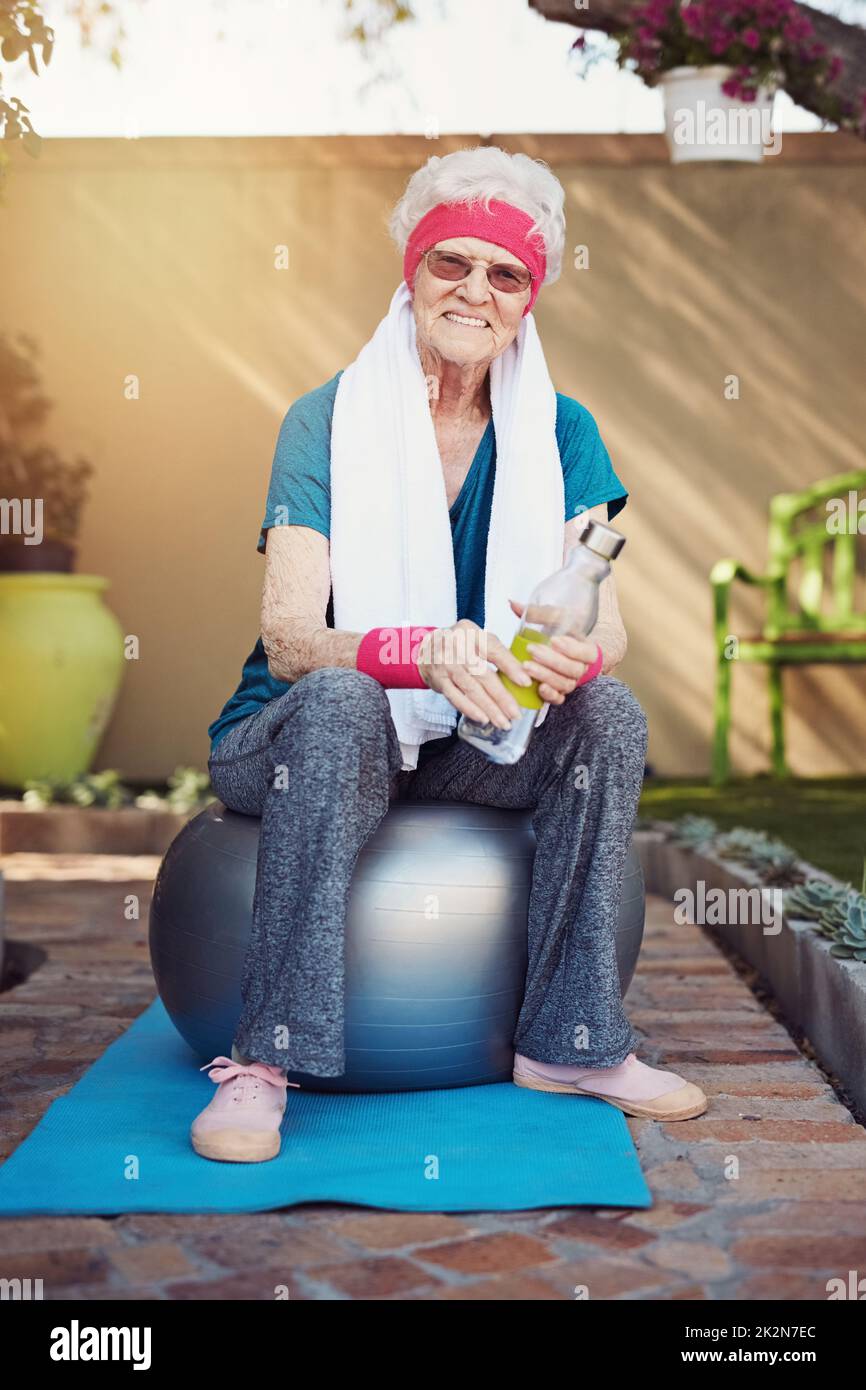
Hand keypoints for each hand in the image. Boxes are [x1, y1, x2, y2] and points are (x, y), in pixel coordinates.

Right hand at [416, 619, 534, 728]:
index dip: (510, 666)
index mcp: (470, 632)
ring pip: (471, 689)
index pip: (493, 649)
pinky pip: (456, 698)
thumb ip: (496, 652)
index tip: (526, 682)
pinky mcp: (439, 680)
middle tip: (516, 713)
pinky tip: (484, 719)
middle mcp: (456, 646)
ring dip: (489, 708)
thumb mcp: (476, 638)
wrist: (426, 649)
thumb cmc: (459, 645)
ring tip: (504, 722)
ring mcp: (445, 664)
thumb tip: (523, 675)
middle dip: (502, 697)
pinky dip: (470, 710)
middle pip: (483, 674)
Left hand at [508, 598, 598, 705]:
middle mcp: (583, 669)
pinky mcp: (562, 692)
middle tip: (533, 650)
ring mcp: (573, 682)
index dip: (572, 648)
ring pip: (565, 684)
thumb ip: (538, 612)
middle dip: (552, 661)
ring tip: (527, 666)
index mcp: (588, 649)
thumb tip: (512, 604)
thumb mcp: (558, 619)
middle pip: (573, 669)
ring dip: (546, 676)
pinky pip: (559, 699)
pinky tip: (539, 688)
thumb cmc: (566, 633)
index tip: (555, 640)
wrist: (574, 653)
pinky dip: (550, 695)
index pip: (587, 653)